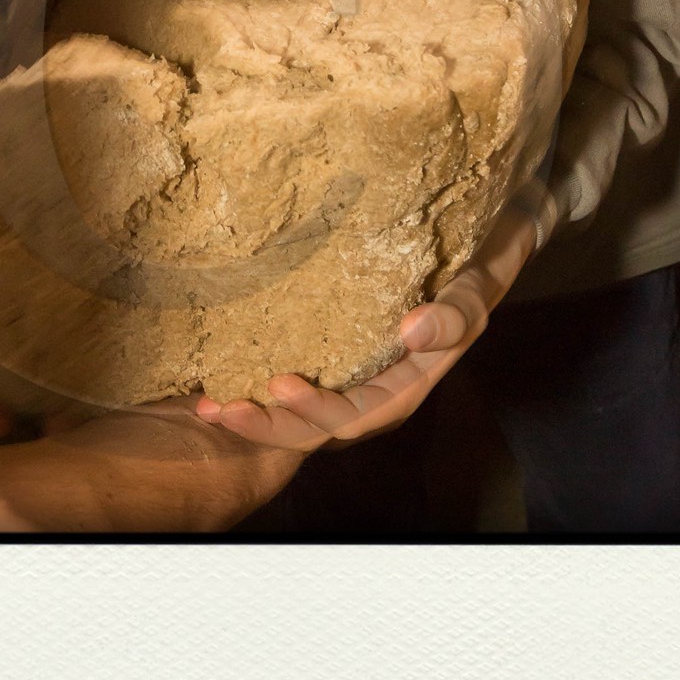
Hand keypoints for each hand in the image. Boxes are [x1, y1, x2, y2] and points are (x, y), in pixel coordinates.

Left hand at [194, 200, 543, 450]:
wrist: (467, 253)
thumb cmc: (470, 272)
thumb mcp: (473, 290)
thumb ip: (452, 315)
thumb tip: (411, 330)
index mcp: (402, 389)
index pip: (354, 416)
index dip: (314, 410)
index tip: (275, 384)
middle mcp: (369, 392)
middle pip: (314, 426)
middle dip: (267, 424)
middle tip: (218, 408)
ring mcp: (344, 378)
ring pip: (295, 412)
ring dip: (253, 413)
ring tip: (206, 406)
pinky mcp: (326, 356)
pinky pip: (288, 381)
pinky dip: (253, 384)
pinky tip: (214, 375)